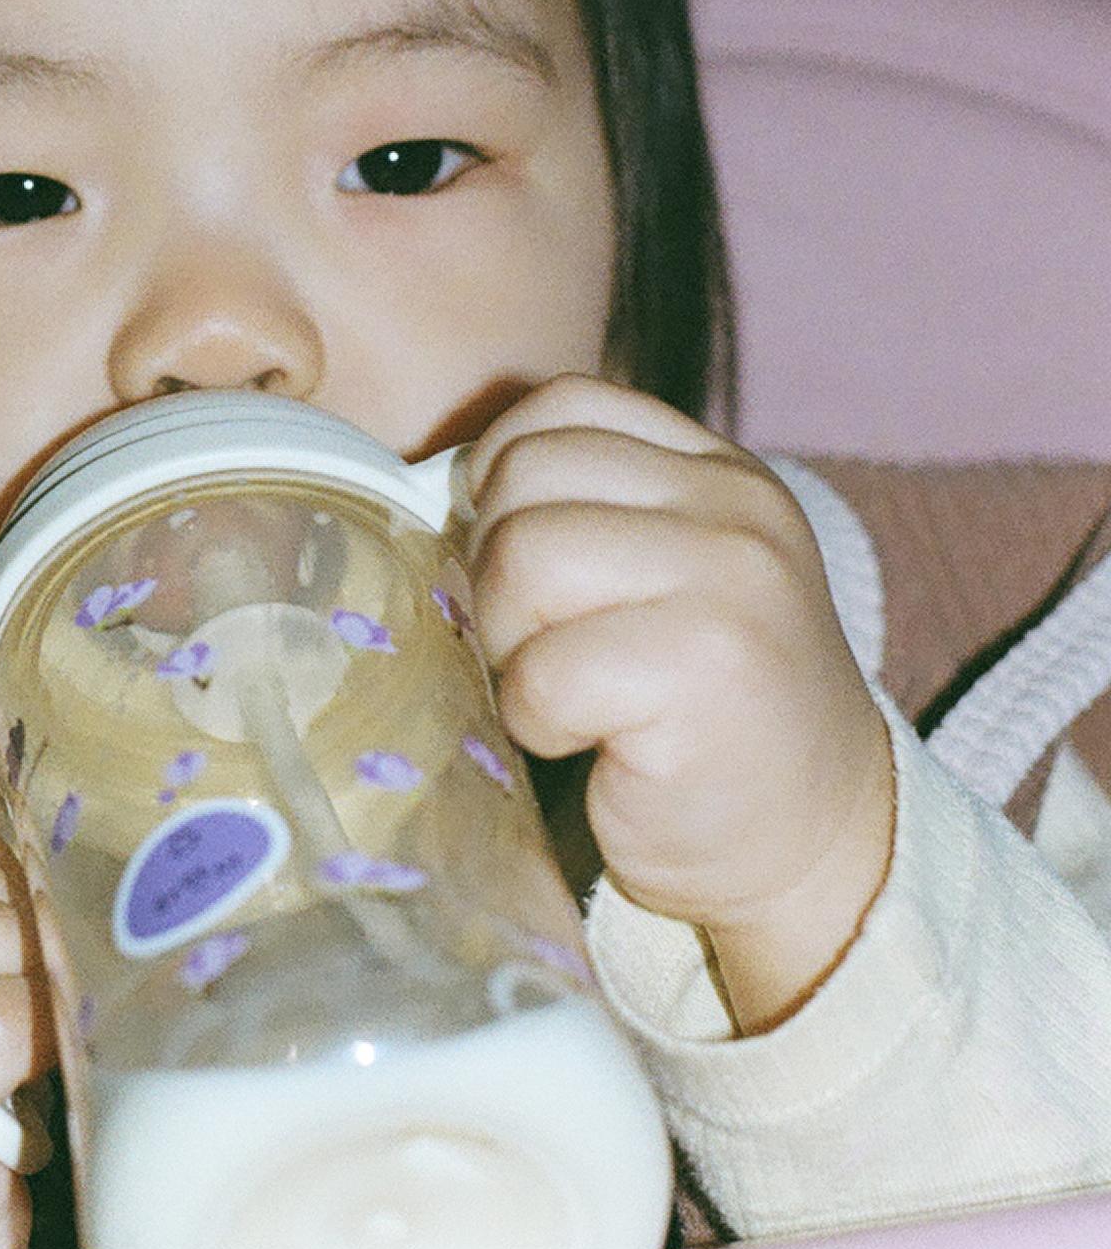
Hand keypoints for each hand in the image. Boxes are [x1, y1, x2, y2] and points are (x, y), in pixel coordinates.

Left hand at [464, 379, 894, 1031]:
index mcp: (719, 473)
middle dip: (496, 573)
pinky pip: (543, 671)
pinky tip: (589, 742)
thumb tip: (437, 495)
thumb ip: (588, 515)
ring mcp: (730, 584)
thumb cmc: (704, 718)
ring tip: (563, 692)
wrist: (812, 843)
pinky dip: (536, 718)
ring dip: (509, 645)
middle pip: (524, 480)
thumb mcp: (668, 577)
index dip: (503, 481)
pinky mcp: (705, 672)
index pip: (564, 406)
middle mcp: (735, 511)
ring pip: (523, 560)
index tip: (522, 567)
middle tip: (542, 648)